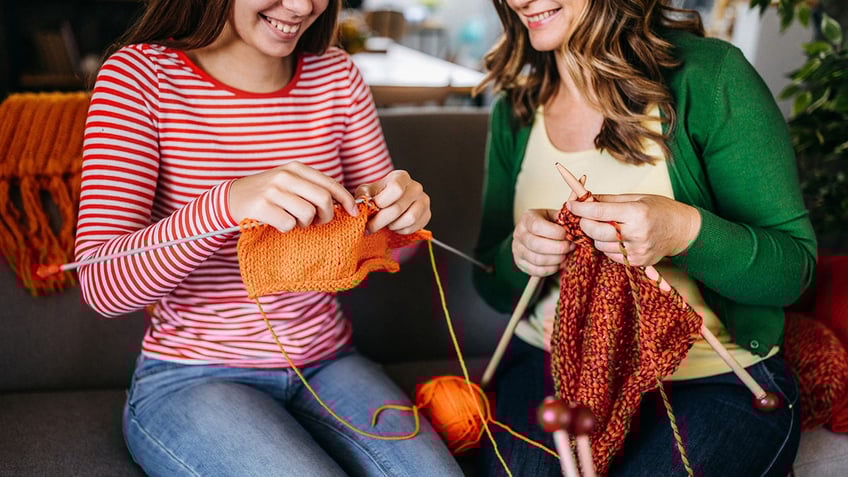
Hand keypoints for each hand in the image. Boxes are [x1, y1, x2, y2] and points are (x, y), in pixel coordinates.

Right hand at [228, 162, 357, 232]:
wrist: (231, 198)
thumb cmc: (267, 193)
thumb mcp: (290, 182)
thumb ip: (312, 188)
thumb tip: (343, 203)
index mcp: (296, 168)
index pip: (330, 183)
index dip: (346, 200)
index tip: (353, 213)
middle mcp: (285, 176)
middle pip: (323, 199)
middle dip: (327, 215)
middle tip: (318, 222)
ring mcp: (273, 191)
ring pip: (307, 214)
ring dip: (304, 224)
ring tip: (293, 221)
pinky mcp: (262, 207)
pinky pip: (289, 224)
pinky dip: (287, 229)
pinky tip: (278, 223)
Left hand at [354, 170, 430, 234]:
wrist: (391, 202)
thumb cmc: (378, 195)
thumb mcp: (367, 192)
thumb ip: (364, 196)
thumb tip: (363, 204)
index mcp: (401, 177)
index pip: (396, 189)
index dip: (382, 202)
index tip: (372, 208)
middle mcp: (415, 187)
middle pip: (399, 208)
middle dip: (380, 221)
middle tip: (370, 227)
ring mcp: (423, 200)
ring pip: (409, 219)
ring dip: (392, 225)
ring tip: (385, 224)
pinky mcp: (427, 214)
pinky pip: (414, 227)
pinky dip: (401, 230)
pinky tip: (394, 226)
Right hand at [512, 208, 576, 276]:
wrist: (533, 235)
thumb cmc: (548, 224)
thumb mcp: (553, 216)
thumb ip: (563, 218)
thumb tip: (577, 220)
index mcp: (527, 219)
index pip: (537, 226)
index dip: (555, 233)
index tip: (568, 236)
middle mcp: (519, 234)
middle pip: (536, 244)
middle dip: (558, 248)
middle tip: (570, 247)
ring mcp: (518, 250)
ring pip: (536, 259)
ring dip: (555, 259)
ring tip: (566, 256)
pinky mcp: (520, 263)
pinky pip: (536, 270)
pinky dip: (551, 269)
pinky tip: (558, 264)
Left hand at [566, 194, 700, 266]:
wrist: (683, 231)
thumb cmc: (660, 210)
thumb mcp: (636, 197)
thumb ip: (608, 200)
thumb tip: (583, 198)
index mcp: (636, 213)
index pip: (599, 212)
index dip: (580, 209)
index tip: (571, 205)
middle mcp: (637, 234)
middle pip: (595, 232)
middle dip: (585, 224)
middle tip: (584, 217)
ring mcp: (637, 251)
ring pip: (600, 246)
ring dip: (596, 236)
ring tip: (606, 227)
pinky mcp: (637, 262)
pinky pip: (610, 256)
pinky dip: (607, 246)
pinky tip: (616, 238)